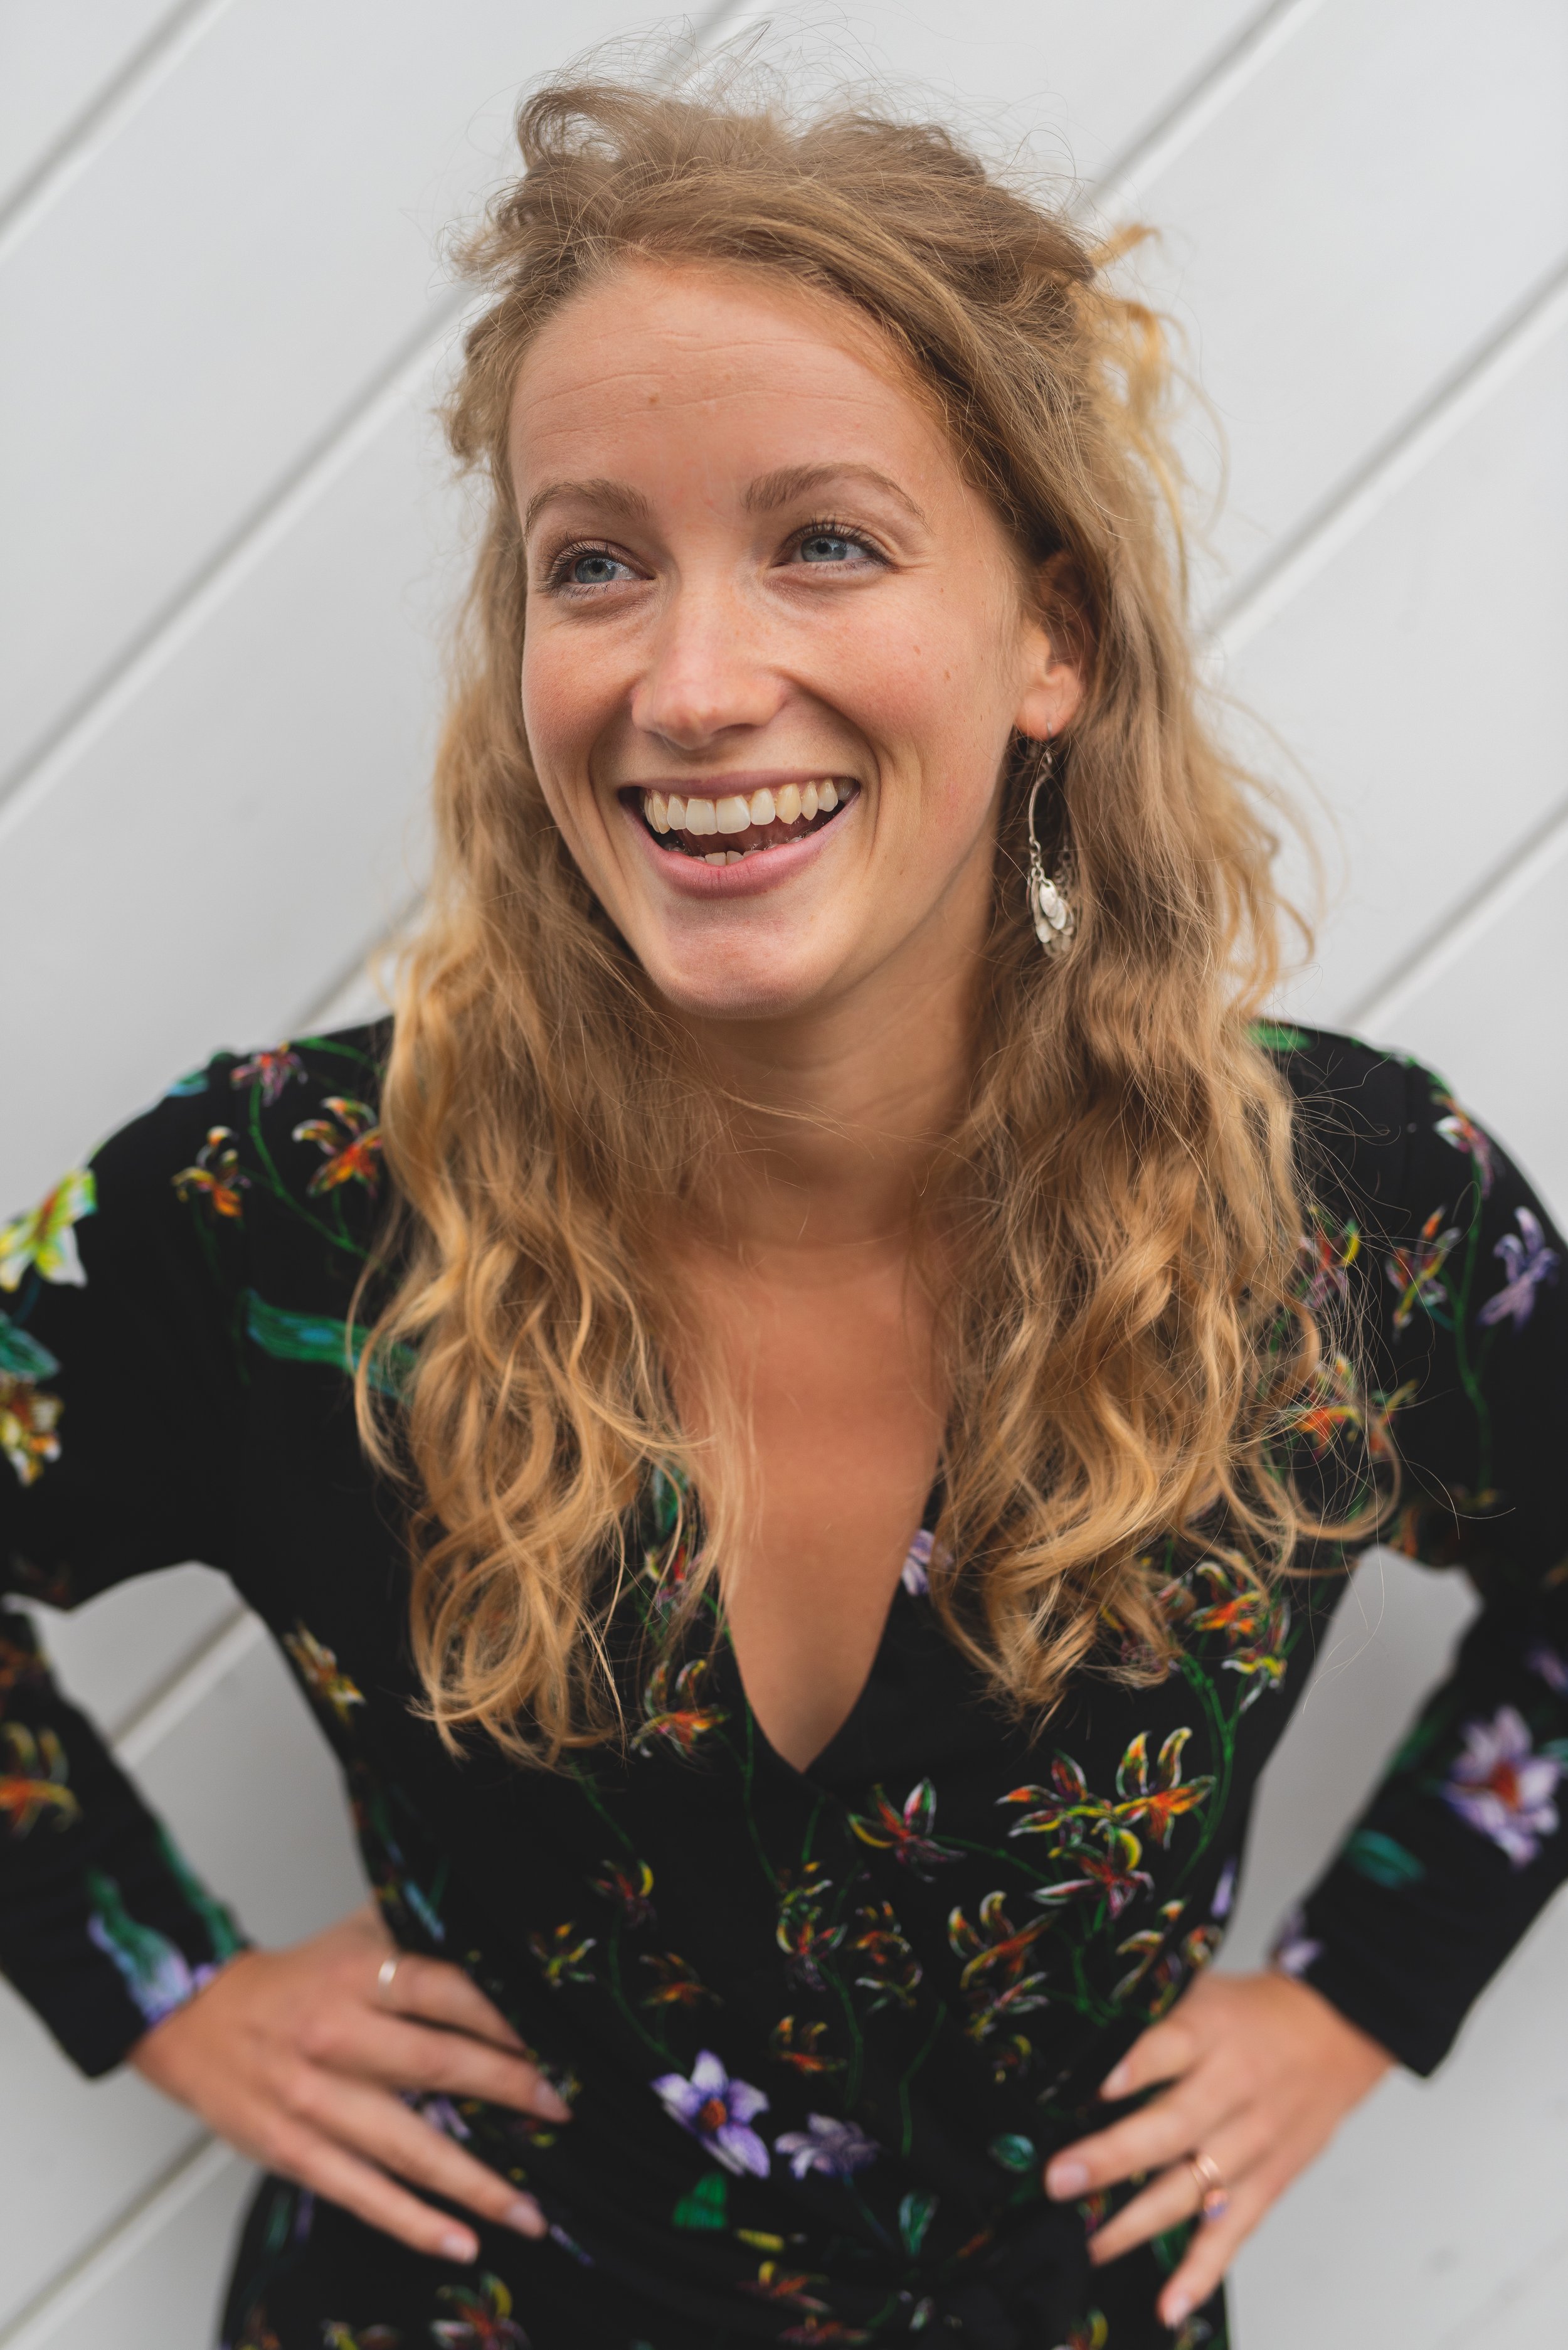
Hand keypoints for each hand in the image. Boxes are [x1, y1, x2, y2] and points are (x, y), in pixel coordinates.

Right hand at [130, 1902, 570, 2263]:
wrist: (195, 2020)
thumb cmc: (294, 1981)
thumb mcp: (355, 1935)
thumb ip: (419, 1932)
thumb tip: (496, 1930)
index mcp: (357, 1976)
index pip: (445, 1991)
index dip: (503, 2018)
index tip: (554, 2042)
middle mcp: (339, 2037)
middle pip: (437, 2064)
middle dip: (508, 2090)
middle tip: (562, 2111)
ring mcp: (316, 2102)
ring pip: (409, 2146)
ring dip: (476, 2183)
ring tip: (531, 2209)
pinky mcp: (296, 2152)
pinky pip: (364, 2195)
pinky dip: (414, 2224)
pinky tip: (462, 2242)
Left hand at [1043, 1969, 1392, 2329]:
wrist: (1338, 2031)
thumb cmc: (1251, 2015)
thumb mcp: (1201, 1991)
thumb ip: (1148, 2019)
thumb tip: (1076, 2047)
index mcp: (1212, 2031)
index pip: (1171, 2045)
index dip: (1135, 2066)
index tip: (1097, 2087)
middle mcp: (1234, 2089)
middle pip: (1173, 2127)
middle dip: (1113, 2157)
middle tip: (1060, 2180)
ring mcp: (1255, 2141)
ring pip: (1194, 2187)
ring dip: (1138, 2220)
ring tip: (1090, 2242)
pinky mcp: (1271, 2181)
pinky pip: (1233, 2230)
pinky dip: (1202, 2270)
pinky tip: (1170, 2301)